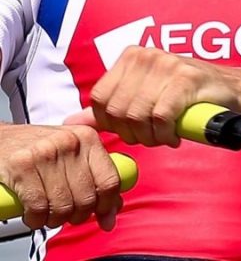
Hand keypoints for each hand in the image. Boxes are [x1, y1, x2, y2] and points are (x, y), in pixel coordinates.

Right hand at [0, 123, 121, 230]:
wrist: (3, 140)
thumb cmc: (40, 149)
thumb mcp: (73, 154)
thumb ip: (95, 178)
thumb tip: (112, 212)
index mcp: (88, 138)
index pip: (110, 179)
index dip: (108, 204)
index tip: (102, 214)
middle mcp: (70, 143)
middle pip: (86, 198)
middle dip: (77, 215)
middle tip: (68, 214)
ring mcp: (46, 154)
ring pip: (63, 207)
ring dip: (55, 220)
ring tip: (49, 213)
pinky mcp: (22, 167)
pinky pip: (38, 208)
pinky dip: (36, 219)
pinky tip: (33, 213)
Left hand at [66, 46, 240, 147]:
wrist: (230, 90)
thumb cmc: (185, 95)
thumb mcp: (143, 96)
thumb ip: (108, 109)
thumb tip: (71, 122)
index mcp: (131, 56)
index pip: (100, 98)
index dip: (113, 123)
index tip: (133, 128)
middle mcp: (147, 55)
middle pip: (118, 110)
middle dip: (133, 133)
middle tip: (152, 135)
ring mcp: (166, 64)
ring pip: (137, 115)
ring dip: (151, 136)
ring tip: (165, 134)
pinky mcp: (185, 79)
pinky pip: (160, 117)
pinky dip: (165, 134)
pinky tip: (175, 133)